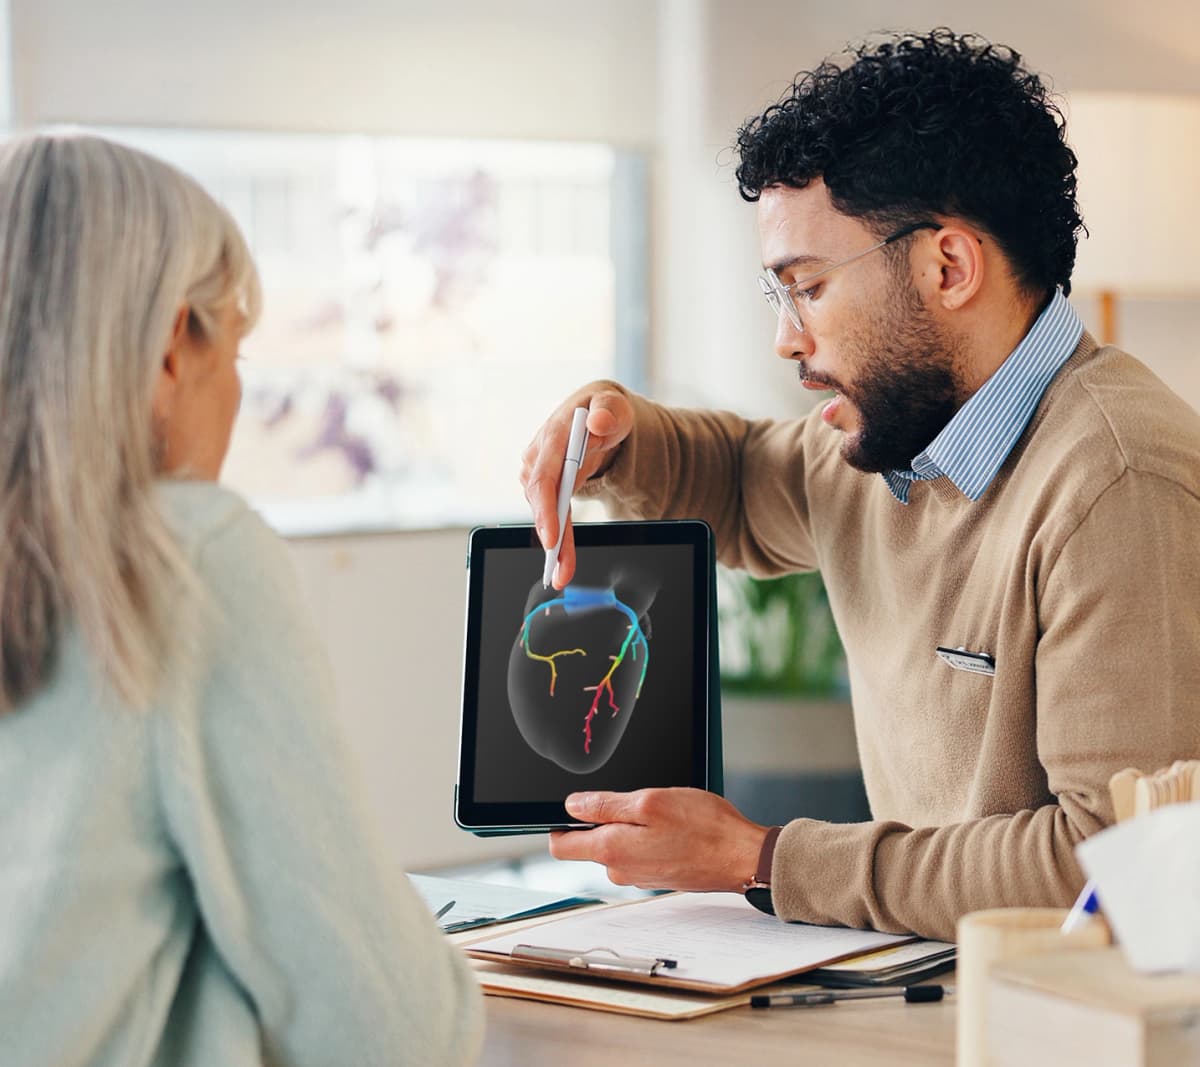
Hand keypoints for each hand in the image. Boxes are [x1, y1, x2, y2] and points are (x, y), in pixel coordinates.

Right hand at [520, 382, 633, 587]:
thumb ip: (609, 413)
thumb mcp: (615, 407)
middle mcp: (539, 456)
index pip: (544, 475)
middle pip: (540, 501)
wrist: (600, 417)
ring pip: (544, 514)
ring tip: (562, 574)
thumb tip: (598, 423)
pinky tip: (562, 564)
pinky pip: (551, 517)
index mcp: (554, 434)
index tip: (551, 536)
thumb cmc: (606, 412)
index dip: (545, 508)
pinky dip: (557, 541)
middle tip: (558, 570)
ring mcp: (540, 473)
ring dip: (553, 545)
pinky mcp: (546, 487)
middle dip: (549, 536)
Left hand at [548, 788, 769, 892]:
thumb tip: (572, 806)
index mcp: (612, 851)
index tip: (570, 807)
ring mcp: (640, 876)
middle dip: (603, 819)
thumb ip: (606, 806)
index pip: (561, 847)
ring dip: (630, 826)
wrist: (741, 857)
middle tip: (634, 799)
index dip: (558, 824)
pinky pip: (639, 851)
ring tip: (660, 812)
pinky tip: (672, 826)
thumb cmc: (704, 828)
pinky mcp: (658, 875)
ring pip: (617, 845)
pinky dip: (648, 836)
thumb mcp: (650, 803)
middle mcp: (621, 870)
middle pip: (590, 843)